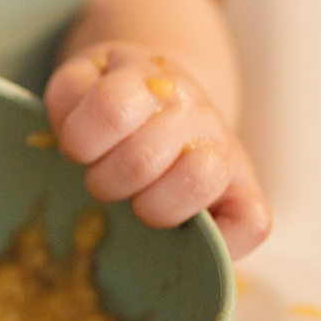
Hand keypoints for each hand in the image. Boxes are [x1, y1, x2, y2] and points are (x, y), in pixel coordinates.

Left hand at [44, 41, 270, 258]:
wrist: (164, 95)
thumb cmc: (114, 101)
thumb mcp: (81, 80)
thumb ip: (69, 95)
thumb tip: (79, 137)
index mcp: (148, 80)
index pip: (112, 108)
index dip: (81, 140)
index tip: (78, 150)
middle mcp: (194, 111)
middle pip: (141, 159)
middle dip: (105, 182)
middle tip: (103, 179)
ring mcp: (224, 151)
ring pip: (198, 181)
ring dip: (151, 206)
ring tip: (137, 202)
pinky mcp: (246, 192)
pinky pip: (251, 223)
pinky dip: (222, 240)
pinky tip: (184, 231)